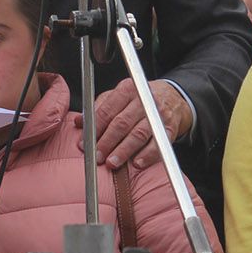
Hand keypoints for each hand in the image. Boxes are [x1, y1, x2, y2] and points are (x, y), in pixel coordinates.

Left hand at [76, 78, 191, 170]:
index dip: (94, 128)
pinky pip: (158, 143)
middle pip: (122, 123)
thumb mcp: (119, 96)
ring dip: (124, 150)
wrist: (172, 97)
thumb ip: (99, 108)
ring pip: (139, 134)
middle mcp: (143, 100)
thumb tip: (79, 123)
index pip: (107, 110)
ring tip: (112, 162)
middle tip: (97, 156)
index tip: (85, 143)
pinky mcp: (169, 128)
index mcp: (127, 89)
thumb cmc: (139, 99)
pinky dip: (147, 155)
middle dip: (107, 141)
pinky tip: (137, 163)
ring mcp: (157, 114)